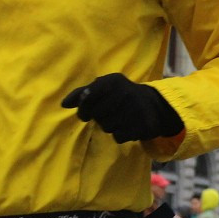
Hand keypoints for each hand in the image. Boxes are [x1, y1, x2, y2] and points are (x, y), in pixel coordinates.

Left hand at [62, 73, 182, 142]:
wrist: (154, 105)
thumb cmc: (121, 95)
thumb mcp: (104, 87)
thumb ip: (83, 93)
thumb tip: (63, 104)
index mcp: (113, 81)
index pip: (87, 96)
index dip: (84, 107)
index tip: (86, 112)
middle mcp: (124, 92)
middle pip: (95, 114)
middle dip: (98, 117)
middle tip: (106, 114)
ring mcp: (134, 109)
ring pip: (106, 126)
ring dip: (109, 126)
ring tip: (120, 118)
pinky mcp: (141, 125)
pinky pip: (118, 136)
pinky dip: (120, 134)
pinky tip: (127, 126)